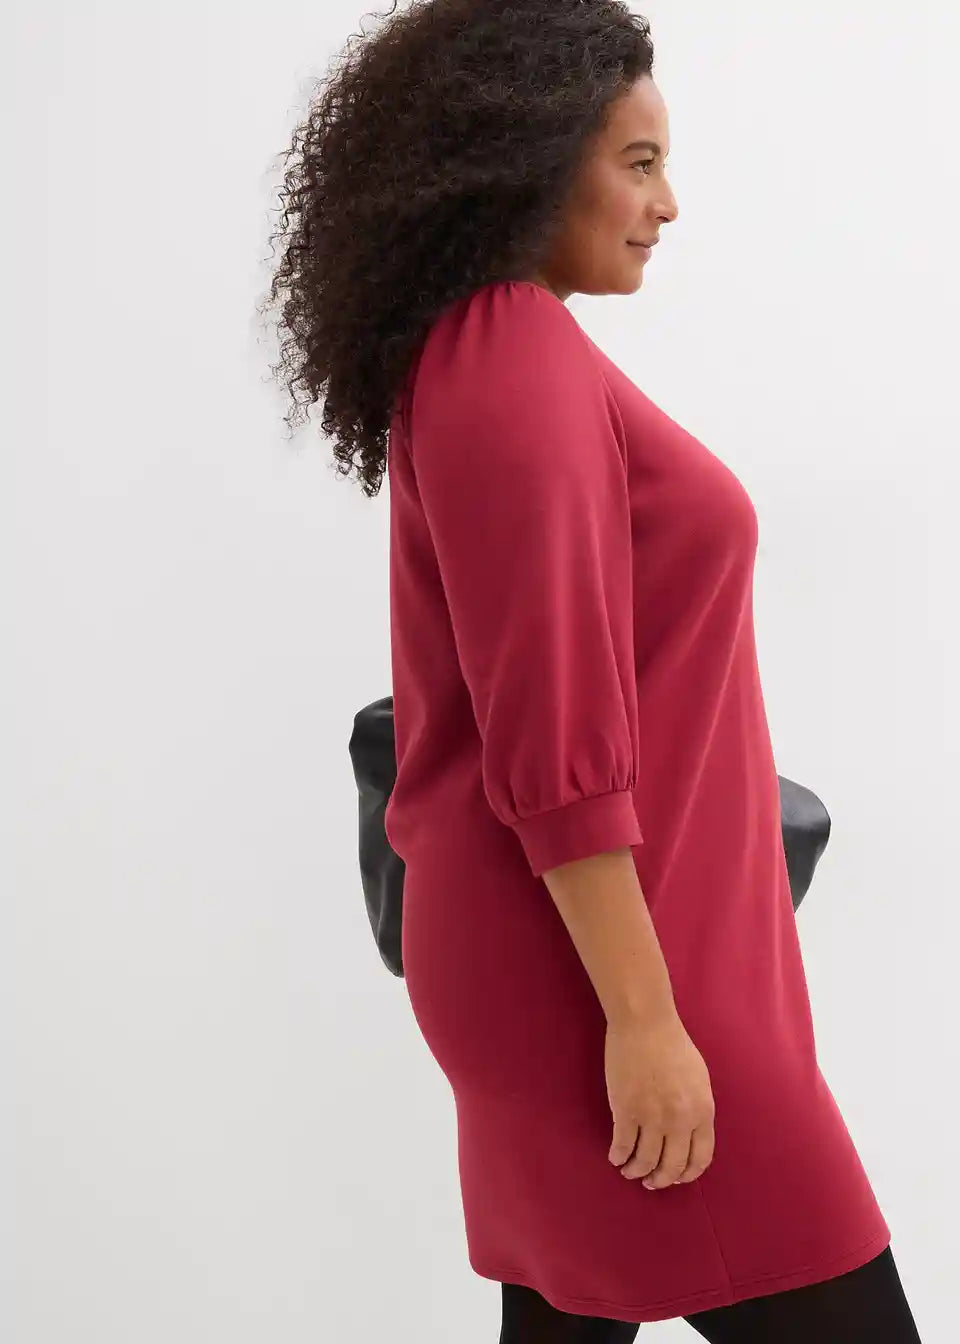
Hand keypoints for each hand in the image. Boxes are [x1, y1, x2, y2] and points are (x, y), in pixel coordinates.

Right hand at [605, 1010, 715, 1188]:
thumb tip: (688, 1135)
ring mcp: (651, 1117)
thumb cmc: (673, 1045)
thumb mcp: (698, 1080)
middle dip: (660, 1180)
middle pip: (672, 1166)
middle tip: (650, 1181)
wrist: (645, 1023)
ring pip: (645, 1161)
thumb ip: (696, 1109)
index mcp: (702, 1112)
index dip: (686, 1174)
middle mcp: (679, 1120)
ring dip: (636, 1172)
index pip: (700, 1159)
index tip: (675, 1177)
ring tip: (629, 1171)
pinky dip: (618, 1156)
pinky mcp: (625, 1110)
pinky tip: (615, 1157)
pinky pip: (622, 1145)